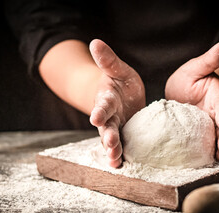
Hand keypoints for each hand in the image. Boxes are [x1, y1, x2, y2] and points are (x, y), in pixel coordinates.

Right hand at [89, 39, 145, 167]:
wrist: (122, 95)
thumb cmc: (120, 81)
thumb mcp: (118, 69)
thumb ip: (108, 60)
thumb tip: (95, 41)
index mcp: (106, 99)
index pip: (102, 105)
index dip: (99, 111)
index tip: (96, 117)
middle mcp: (108, 116)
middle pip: (106, 127)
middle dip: (108, 135)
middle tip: (110, 144)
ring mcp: (114, 127)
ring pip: (111, 140)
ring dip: (113, 149)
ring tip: (116, 160)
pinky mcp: (123, 135)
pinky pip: (121, 146)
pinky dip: (120, 156)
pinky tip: (121, 165)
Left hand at [165, 42, 218, 161]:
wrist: (181, 92)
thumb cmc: (190, 78)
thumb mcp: (196, 67)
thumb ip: (209, 60)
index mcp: (218, 94)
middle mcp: (218, 111)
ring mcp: (212, 124)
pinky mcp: (204, 133)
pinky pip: (209, 143)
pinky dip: (211, 152)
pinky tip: (211, 162)